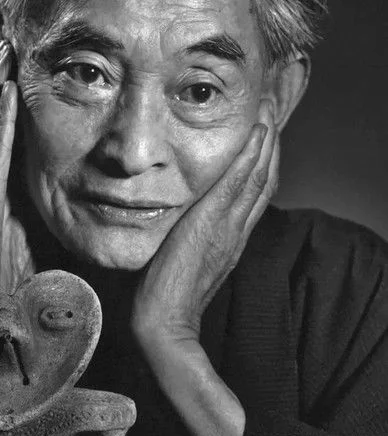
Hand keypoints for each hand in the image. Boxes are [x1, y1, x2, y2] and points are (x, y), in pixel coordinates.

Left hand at [132, 100, 278, 343]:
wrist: (164, 322)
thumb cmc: (167, 293)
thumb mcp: (186, 258)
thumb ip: (193, 236)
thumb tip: (186, 217)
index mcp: (230, 236)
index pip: (254, 193)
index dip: (263, 163)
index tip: (264, 136)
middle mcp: (236, 229)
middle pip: (263, 181)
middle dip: (269, 146)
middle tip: (271, 113)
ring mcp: (228, 227)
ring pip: (257, 178)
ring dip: (265, 144)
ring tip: (267, 114)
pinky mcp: (212, 225)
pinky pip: (237, 186)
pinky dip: (250, 159)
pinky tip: (257, 136)